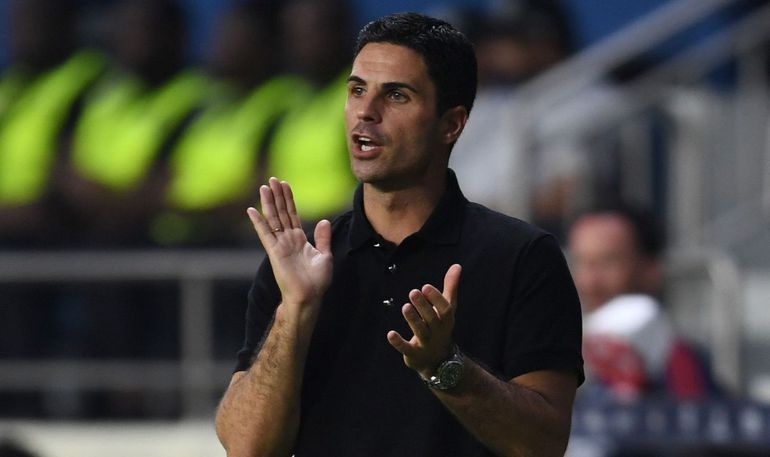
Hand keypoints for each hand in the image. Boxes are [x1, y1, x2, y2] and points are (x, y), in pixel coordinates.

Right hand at [247, 177, 332, 318]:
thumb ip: (323, 238)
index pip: (292, 214)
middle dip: (277, 196)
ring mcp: (280, 245)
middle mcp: (288, 240)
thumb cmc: (317, 281)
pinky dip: (258, 222)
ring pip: (273, 219)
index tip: (285, 184)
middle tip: (272, 179)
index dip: (289, 199)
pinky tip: (251, 210)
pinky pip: (265, 234)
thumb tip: (323, 221)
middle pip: (281, 213)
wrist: (309, 297)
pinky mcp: (274, 252)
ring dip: (268, 203)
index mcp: (299, 239)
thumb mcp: (325, 255)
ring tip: (264, 187)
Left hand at [387, 264, 461, 378]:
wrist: (439, 361)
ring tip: (405, 307)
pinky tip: (390, 334)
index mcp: (446, 320)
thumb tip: (457, 265)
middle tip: (413, 292)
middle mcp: (438, 332)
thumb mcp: (448, 307)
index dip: (436, 298)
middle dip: (423, 306)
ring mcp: (426, 344)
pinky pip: (406, 348)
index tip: (426, 286)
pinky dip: (398, 342)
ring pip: (420, 332)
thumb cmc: (441, 326)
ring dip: (413, 319)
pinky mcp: (414, 354)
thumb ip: (450, 287)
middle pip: (432, 319)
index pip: (444, 309)